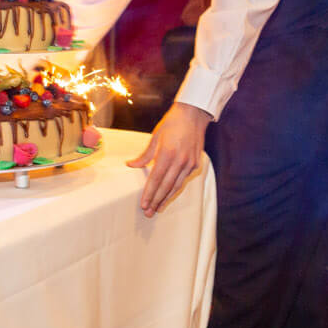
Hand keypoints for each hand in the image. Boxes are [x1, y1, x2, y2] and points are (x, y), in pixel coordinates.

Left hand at [129, 103, 209, 217]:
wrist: (193, 115)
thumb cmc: (172, 123)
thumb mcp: (156, 137)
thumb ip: (145, 155)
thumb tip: (131, 165)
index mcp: (167, 153)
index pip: (156, 179)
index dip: (149, 193)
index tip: (143, 204)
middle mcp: (180, 160)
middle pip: (166, 186)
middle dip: (156, 201)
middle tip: (149, 212)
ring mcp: (190, 163)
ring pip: (177, 186)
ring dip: (166, 199)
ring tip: (158, 208)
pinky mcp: (196, 163)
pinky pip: (184, 180)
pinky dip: (176, 189)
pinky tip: (169, 195)